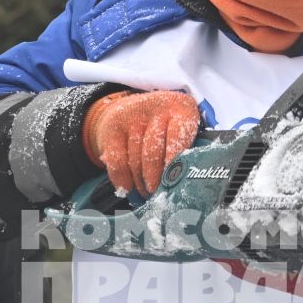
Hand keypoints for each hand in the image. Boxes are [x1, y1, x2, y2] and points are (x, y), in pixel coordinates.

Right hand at [81, 89, 200, 195]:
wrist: (140, 108)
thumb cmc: (172, 128)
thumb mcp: (185, 129)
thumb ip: (188, 150)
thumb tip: (186, 182)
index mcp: (181, 109)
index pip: (178, 137)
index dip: (175, 162)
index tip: (174, 182)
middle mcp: (156, 108)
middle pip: (153, 151)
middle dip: (156, 178)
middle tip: (159, 195)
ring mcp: (133, 116)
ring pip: (135, 158)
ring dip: (140, 182)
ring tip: (147, 194)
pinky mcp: (114, 126)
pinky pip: (117, 159)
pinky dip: (121, 178)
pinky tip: (126, 189)